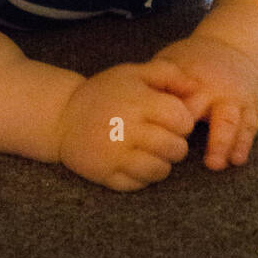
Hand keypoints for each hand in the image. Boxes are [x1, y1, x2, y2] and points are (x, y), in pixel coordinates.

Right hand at [55, 60, 198, 191]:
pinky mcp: (105, 174)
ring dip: (162, 163)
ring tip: (151, 151)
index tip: (172, 120)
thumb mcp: (133, 72)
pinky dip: (142, 177)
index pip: (182, 120)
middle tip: (163, 137)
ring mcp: (115, 155)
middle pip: (176, 149)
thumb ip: (167, 74)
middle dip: (176, 144)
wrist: (61, 116)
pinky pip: (138, 184)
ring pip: (160, 171)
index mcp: (138, 102)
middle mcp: (127, 129)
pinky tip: (135, 162)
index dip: (183, 121)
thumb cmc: (104, 92)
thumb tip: (195, 87)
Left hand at [146, 35, 257, 169]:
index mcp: (192, 78)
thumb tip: (131, 105)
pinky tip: (237, 160)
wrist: (232, 48)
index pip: (179, 101)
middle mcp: (215, 88)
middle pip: (205, 110)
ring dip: (225, 144)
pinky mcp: (250, 107)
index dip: (168, 119)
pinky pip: (249, 126)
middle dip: (199, 132)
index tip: (156, 136)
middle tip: (185, 154)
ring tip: (217, 164)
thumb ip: (155, 82)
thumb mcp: (171, 61)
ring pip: (232, 122)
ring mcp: (235, 97)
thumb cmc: (192, 61)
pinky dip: (243, 144)